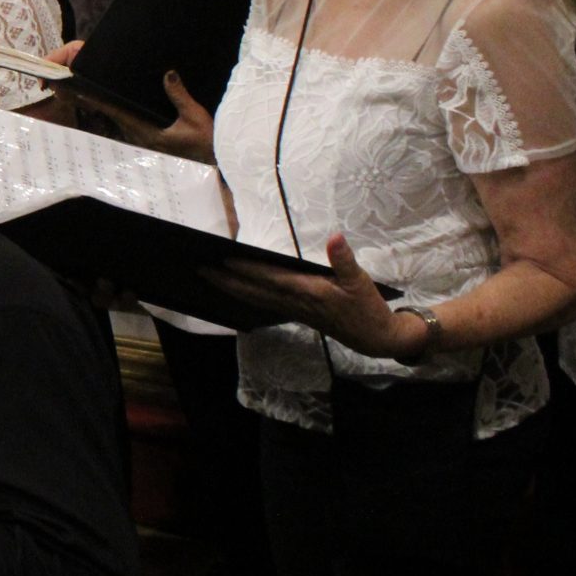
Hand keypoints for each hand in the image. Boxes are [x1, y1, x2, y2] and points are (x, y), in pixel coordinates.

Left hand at [67, 68, 216, 164]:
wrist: (214, 161)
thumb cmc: (205, 142)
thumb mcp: (194, 116)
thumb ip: (179, 95)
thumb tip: (168, 74)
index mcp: (147, 132)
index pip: (118, 114)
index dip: (100, 102)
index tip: (83, 92)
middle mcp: (141, 138)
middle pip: (115, 118)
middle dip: (100, 104)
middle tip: (82, 89)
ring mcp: (145, 142)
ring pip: (121, 123)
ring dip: (110, 111)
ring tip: (95, 95)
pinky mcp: (152, 143)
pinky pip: (132, 127)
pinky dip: (122, 116)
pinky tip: (120, 108)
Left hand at [202, 233, 419, 357]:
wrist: (375, 338)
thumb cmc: (367, 307)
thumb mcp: (360, 281)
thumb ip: (344, 260)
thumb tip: (335, 237)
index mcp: (308, 291)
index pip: (269, 278)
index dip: (246, 269)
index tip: (223, 259)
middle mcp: (294, 302)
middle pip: (253, 291)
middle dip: (226, 281)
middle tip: (201, 270)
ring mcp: (293, 310)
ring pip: (255, 298)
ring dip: (232, 289)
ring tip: (210, 278)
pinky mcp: (296, 314)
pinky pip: (264, 303)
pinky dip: (247, 296)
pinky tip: (236, 291)